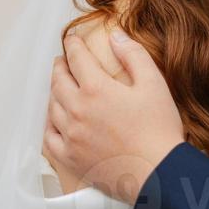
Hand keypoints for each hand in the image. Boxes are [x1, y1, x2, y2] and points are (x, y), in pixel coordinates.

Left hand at [43, 31, 184, 203]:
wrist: (158, 172)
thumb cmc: (159, 128)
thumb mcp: (154, 83)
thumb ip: (133, 55)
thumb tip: (116, 35)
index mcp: (96, 89)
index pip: (77, 59)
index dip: (73, 45)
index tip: (71, 39)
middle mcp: (77, 110)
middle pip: (59, 81)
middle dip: (59, 67)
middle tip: (62, 61)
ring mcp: (71, 136)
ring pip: (52, 107)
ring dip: (54, 92)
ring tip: (60, 87)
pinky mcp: (71, 157)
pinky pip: (49, 137)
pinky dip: (49, 124)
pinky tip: (55, 121)